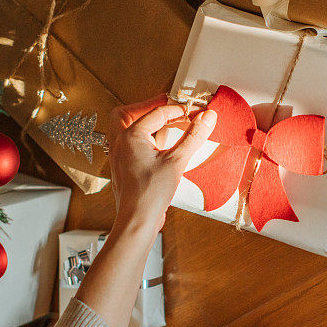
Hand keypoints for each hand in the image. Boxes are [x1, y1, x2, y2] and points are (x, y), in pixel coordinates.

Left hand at [108, 94, 216, 230]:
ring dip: (140, 121)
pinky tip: (157, 146)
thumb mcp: (177, 161)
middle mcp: (119, 143)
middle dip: (147, 107)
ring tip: (162, 123)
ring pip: (123, 128)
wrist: (137, 220)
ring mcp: (118, 156)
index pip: (158, 113)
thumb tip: (207, 117)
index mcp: (130, 136)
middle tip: (168, 107)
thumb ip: (193, 136)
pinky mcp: (122, 167)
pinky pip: (127, 143)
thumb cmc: (151, 193)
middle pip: (127, 113)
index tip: (197, 112)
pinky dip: (141, 138)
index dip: (180, 110)